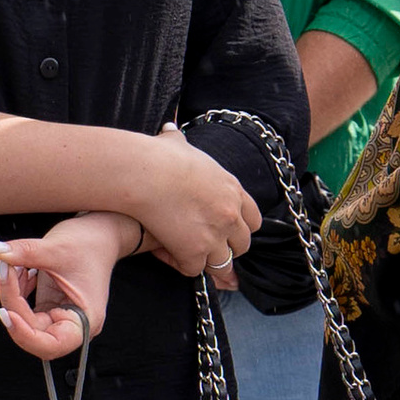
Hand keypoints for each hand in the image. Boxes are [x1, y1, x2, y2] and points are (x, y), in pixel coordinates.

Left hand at [0, 212, 135, 361]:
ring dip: (13, 296)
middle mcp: (74, 324)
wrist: (101, 235)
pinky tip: (20, 271)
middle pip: (33, 332)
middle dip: (14, 304)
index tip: (8, 313)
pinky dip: (18, 292)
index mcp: (85, 320)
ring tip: (12, 266)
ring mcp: (61, 316)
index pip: (51, 345)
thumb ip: (24, 252)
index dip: (25, 335)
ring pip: (26, 322)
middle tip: (5, 273)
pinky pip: (27, 310)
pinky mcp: (51, 307)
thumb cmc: (90, 244)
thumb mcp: (56, 248)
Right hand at [123, 123, 260, 281]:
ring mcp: (215, 234)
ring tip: (184, 253)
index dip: (239, 227)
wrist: (146, 173)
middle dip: (225, 248)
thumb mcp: (178, 145)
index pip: (253, 218)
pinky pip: (193, 269)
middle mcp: (230, 213)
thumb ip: (180, 142)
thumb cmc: (158, 156)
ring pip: (222, 263)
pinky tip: (163, 251)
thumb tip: (169, 130)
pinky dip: (179, 263)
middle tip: (202, 245)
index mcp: (232, 189)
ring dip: (204, 260)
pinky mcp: (195, 251)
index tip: (226, 229)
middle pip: (242, 244)